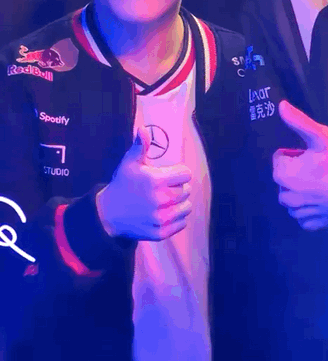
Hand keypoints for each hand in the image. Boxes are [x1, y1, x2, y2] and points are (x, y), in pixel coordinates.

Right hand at [96, 126, 190, 240]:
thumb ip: (140, 146)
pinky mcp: (160, 232)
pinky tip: (166, 212)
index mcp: (156, 180)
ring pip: (186, 207)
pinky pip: (181, 224)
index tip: (170, 175)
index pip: (185, 174)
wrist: (108, 214)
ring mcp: (161, 218)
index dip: (179, 173)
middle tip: (167, 188)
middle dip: (179, 187)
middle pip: (186, 191)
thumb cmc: (122, 185)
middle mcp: (161, 200)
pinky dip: (178, 218)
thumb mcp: (129, 164)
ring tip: (168, 200)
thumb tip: (143, 129)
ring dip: (181, 203)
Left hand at [273, 101, 327, 229]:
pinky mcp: (314, 225)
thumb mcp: (322, 136)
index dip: (295, 153)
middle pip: (283, 179)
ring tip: (320, 182)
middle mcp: (287, 197)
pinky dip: (309, 208)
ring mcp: (301, 213)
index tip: (312, 153)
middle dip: (295, 172)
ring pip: (291, 199)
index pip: (279, 159)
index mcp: (284, 175)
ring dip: (300, 191)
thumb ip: (299, 122)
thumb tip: (280, 105)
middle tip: (318, 166)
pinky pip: (303, 216)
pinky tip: (323, 199)